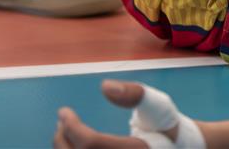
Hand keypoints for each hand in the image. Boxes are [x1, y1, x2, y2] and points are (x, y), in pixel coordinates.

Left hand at [54, 80, 195, 148]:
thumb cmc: (165, 127)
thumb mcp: (160, 106)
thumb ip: (136, 94)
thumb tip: (105, 86)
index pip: (91, 144)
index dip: (72, 127)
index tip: (64, 111)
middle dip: (62, 138)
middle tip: (62, 121)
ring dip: (63, 148)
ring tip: (65, 132)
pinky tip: (72, 145)